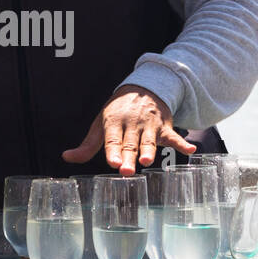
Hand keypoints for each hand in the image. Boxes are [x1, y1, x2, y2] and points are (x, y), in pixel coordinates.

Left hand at [61, 85, 195, 173]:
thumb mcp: (100, 124)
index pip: (112, 139)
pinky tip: (190, 150)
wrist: (144, 88)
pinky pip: (174, 136)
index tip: (111, 162)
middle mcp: (132, 124)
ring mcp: (150, 125)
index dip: (111, 151)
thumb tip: (67, 157)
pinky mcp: (165, 127)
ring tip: (148, 161)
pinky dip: (182, 143)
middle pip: (130, 144)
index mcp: (114, 123)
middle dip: (128, 157)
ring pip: (149, 141)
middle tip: (125, 170)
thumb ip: (87, 145)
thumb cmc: (118, 111)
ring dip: (149, 150)